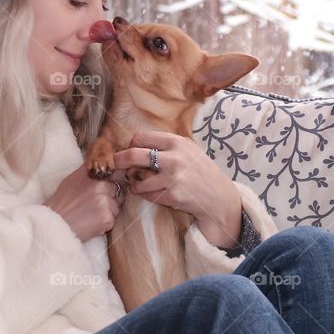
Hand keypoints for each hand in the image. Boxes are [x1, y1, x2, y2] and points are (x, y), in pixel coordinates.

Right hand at [43, 162, 127, 242]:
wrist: (52, 224)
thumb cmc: (60, 205)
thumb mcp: (72, 181)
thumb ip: (90, 175)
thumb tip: (106, 170)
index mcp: (91, 173)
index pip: (116, 169)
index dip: (116, 177)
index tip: (114, 182)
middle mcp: (99, 184)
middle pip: (117, 190)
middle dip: (109, 199)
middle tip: (91, 206)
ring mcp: (103, 200)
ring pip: (115, 207)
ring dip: (107, 212)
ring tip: (88, 216)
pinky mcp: (106, 216)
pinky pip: (112, 220)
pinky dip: (103, 224)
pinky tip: (89, 224)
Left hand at [113, 131, 242, 246]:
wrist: (219, 196)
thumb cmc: (201, 172)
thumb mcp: (188, 150)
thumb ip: (166, 146)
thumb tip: (136, 144)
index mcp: (177, 142)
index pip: (141, 137)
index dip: (130, 145)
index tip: (129, 151)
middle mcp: (174, 157)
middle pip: (133, 155)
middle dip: (119, 161)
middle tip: (114, 167)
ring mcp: (173, 177)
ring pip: (138, 180)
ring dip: (134, 185)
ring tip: (138, 186)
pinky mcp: (173, 195)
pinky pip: (148, 196)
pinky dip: (147, 196)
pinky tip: (153, 194)